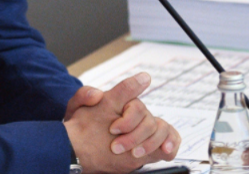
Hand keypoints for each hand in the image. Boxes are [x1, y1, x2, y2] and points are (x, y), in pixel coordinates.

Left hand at [63, 73, 180, 173]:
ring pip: (162, 130)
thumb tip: (98, 93)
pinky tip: (165, 152)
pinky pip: (171, 139)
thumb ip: (84, 96)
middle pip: (149, 121)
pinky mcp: (152, 146)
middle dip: (134, 136)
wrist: (83, 146)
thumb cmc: (82, 126)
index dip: (127, 120)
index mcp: (124, 103)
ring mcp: (147, 130)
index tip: (113, 129)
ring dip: (151, 143)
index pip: (137, 106)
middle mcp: (138, 115)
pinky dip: (172, 144)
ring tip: (135, 154)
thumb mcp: (77, 108)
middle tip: (117, 147)